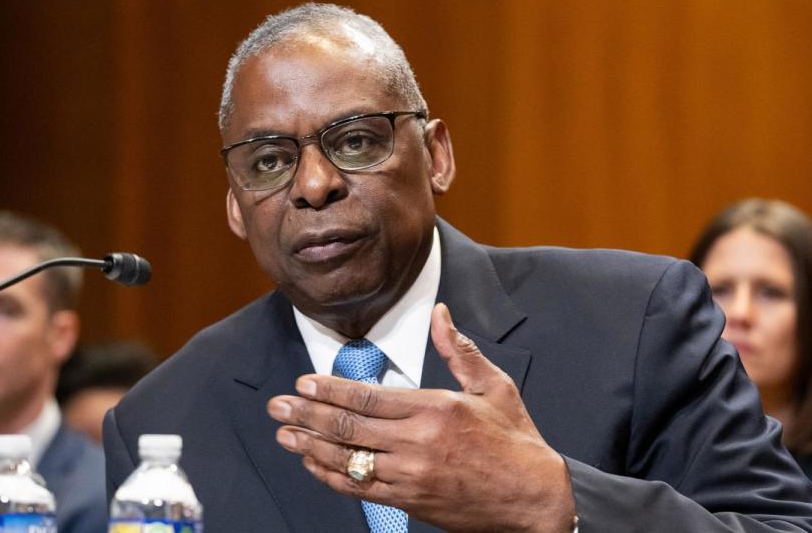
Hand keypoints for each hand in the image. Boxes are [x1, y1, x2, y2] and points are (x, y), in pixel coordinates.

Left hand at [267, 303, 576, 531]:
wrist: (535, 499)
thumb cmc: (515, 439)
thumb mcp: (493, 387)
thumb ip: (458, 349)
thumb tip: (439, 311)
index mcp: (436, 408)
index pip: (368, 397)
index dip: (329, 391)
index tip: (302, 384)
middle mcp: (418, 442)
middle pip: (348, 427)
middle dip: (306, 415)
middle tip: (276, 407)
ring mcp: (411, 476)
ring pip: (348, 459)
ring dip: (310, 446)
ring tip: (283, 435)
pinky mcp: (410, 501)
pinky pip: (360, 489)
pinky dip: (332, 476)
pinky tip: (313, 464)